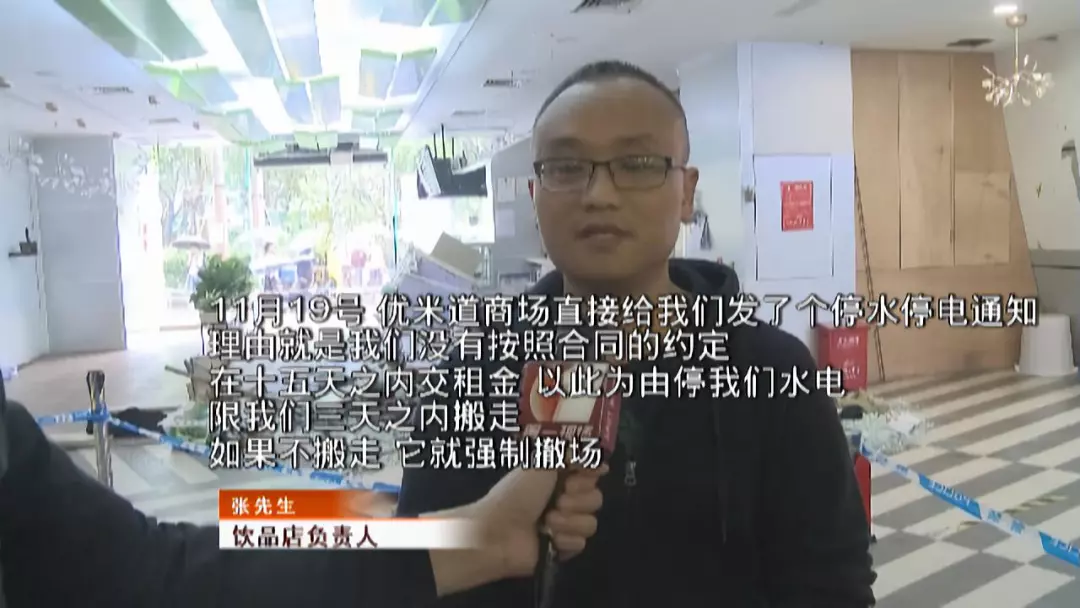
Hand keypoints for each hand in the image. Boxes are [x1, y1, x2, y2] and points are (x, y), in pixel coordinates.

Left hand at [475, 465, 606, 577]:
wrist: (499, 531)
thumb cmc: (516, 494)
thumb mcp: (541, 463)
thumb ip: (571, 455)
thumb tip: (599, 457)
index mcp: (559, 477)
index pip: (592, 473)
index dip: (589, 475)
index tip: (577, 475)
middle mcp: (565, 499)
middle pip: (596, 498)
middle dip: (578, 499)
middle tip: (558, 500)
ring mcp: (565, 525)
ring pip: (591, 522)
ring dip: (569, 521)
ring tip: (548, 521)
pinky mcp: (563, 548)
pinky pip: (581, 543)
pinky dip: (565, 539)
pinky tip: (549, 538)